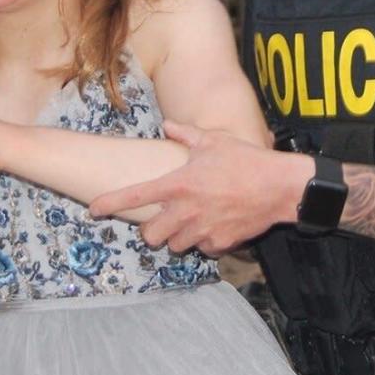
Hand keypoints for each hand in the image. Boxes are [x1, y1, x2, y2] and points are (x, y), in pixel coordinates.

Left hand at [89, 120, 308, 254]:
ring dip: (177, 238)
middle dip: (151, 231)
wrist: (280, 187)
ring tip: (189, 223)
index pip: (135, 197)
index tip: (94, 210)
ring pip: (175, 246)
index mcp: (178, 184)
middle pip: (150, 236)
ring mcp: (203, 230)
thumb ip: (185, 135)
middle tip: (160, 221)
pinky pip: (203, 249)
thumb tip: (168, 125)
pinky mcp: (221, 243)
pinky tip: (213, 228)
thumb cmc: (245, 160)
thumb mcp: (212, 141)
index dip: (110, 203)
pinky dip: (204, 243)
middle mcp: (186, 211)